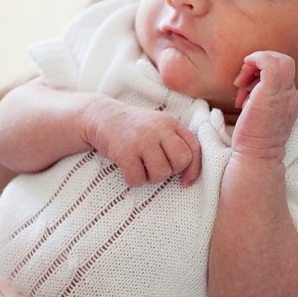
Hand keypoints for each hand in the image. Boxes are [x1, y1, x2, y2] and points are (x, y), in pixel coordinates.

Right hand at [84, 97, 201, 186]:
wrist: (102, 116)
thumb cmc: (135, 128)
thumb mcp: (159, 127)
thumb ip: (176, 143)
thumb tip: (189, 178)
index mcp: (171, 123)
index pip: (194, 148)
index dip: (193, 169)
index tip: (185, 180)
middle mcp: (159, 129)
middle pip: (181, 161)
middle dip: (171, 171)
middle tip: (157, 167)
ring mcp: (142, 139)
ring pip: (161, 173)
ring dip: (151, 177)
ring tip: (141, 167)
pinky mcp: (124, 151)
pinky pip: (138, 179)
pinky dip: (133, 180)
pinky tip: (128, 169)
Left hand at [231, 51, 297, 161]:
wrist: (256, 157)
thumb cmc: (252, 140)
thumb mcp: (261, 114)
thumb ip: (261, 99)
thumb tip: (248, 86)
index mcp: (289, 100)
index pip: (282, 72)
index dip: (262, 73)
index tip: (245, 87)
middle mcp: (291, 95)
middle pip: (283, 62)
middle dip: (259, 65)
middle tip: (242, 82)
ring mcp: (284, 94)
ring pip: (278, 59)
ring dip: (253, 66)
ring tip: (240, 88)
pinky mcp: (271, 93)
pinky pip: (269, 62)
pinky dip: (255, 60)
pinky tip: (243, 74)